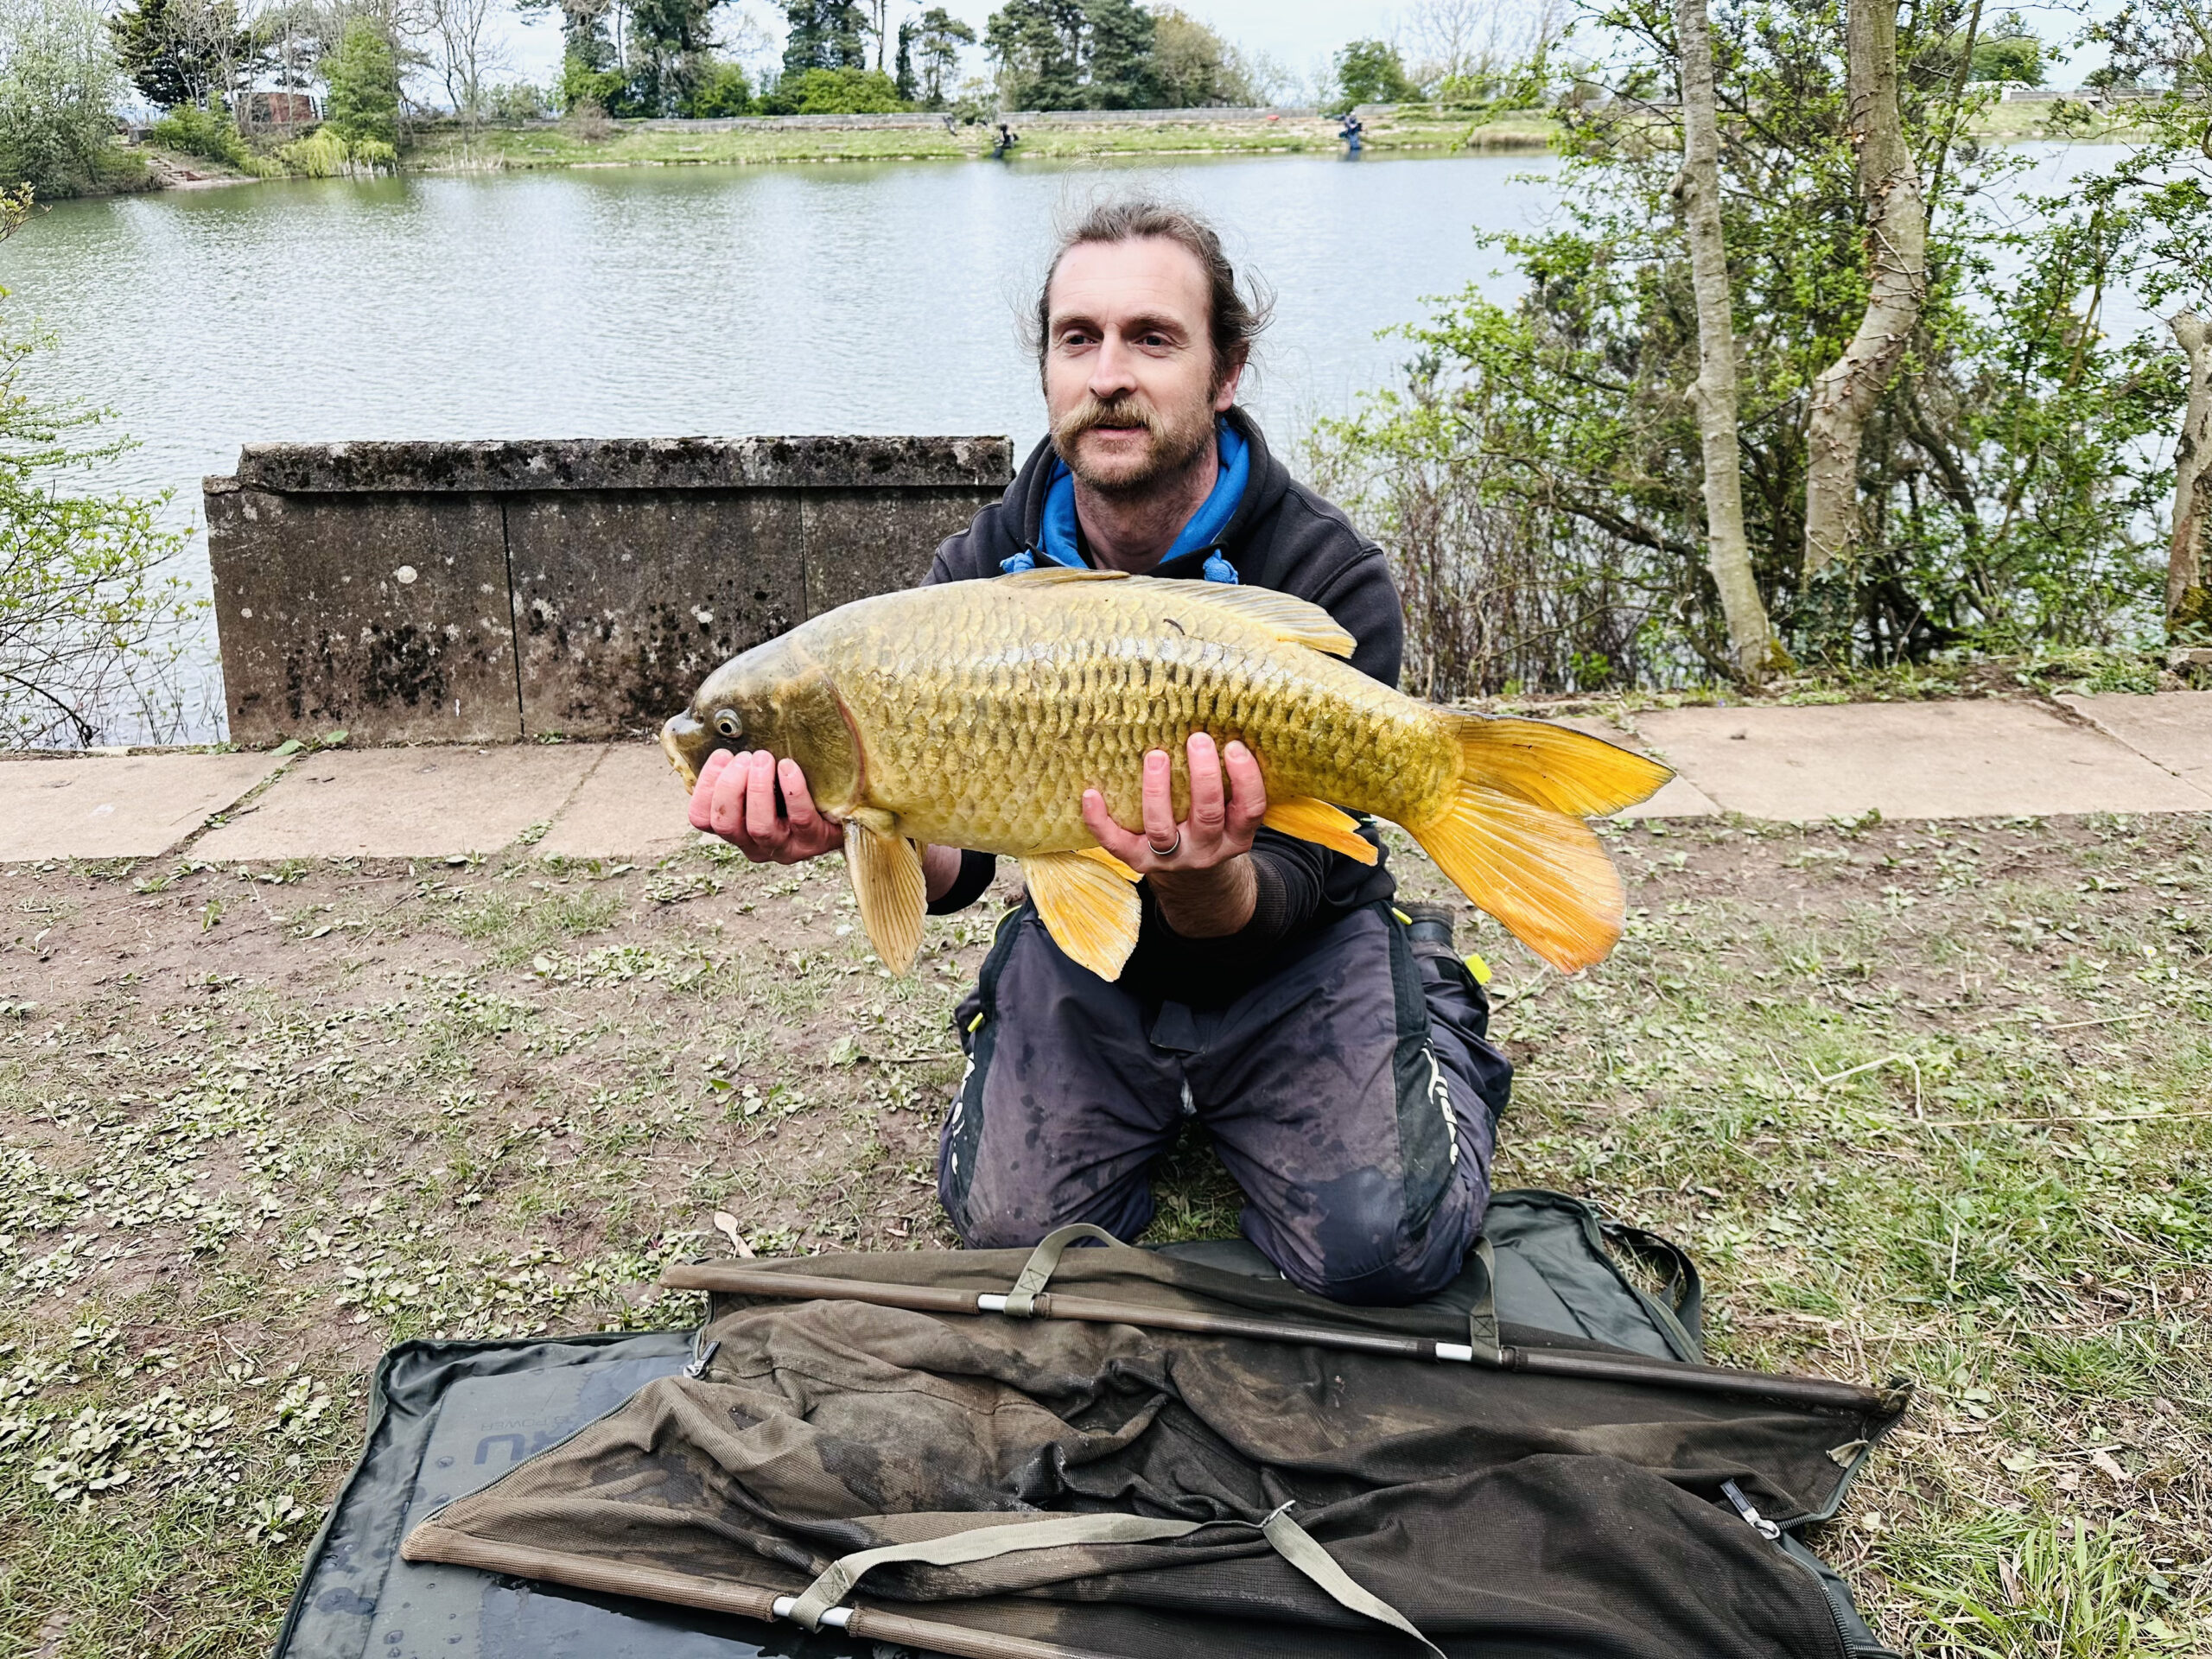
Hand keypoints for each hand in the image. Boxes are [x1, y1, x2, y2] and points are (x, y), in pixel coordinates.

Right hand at [689, 750, 843, 863]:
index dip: (705, 787)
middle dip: (730, 786)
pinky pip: (799, 818)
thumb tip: (727, 727)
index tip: (722, 755)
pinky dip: (792, 790)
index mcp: (735, 829)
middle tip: (746, 758)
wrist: (843, 814)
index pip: (702, 818)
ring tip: (765, 759)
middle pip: (725, 824)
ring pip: (758, 826)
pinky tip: (789, 768)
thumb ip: (742, 768)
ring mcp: (784, 847)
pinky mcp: (813, 841)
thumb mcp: (763, 782)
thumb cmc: (794, 790)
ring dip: (757, 788)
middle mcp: (754, 844)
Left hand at [1081, 734, 1265, 875]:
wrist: (1194, 882)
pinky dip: (1101, 821)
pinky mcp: (1140, 861)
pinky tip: (1091, 794)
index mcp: (1236, 835)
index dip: (1245, 779)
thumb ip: (1229, 782)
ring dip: (1157, 791)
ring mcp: (1172, 859)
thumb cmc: (1212, 824)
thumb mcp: (1231, 812)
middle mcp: (1207, 849)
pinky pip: (1117, 844)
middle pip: (1207, 815)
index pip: (1250, 809)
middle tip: (1197, 739)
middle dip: (1203, 776)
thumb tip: (1220, 720)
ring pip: (1162, 829)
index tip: (1234, 746)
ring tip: (1156, 756)